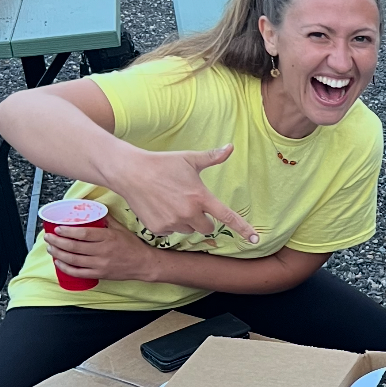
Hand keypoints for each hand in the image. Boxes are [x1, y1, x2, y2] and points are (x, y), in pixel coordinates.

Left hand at [44, 219, 160, 284]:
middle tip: (48, 237)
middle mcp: (103, 251)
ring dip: (58, 254)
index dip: (67, 231)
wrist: (143, 264)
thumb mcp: (121, 229)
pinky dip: (66, 268)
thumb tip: (95, 208)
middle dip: (57, 242)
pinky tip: (59, 262)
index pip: (83, 234)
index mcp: (108, 237)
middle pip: (74, 247)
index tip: (57, 228)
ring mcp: (100, 264)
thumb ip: (107, 219)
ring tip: (50, 248)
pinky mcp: (100, 274)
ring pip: (73, 260)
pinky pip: (78, 272)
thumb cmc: (132, 245)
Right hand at [107, 145, 258, 242]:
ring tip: (171, 202)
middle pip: (207, 228)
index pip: (227, 217)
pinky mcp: (158, 229)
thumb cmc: (162, 163)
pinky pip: (171, 232)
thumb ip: (212, 157)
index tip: (255, 239)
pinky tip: (159, 208)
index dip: (243, 228)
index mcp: (200, 197)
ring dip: (186, 221)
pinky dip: (169, 223)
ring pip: (189, 230)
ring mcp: (173, 222)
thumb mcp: (189, 159)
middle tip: (190, 203)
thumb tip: (230, 147)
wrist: (129, 172)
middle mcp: (189, 213)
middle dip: (204, 219)